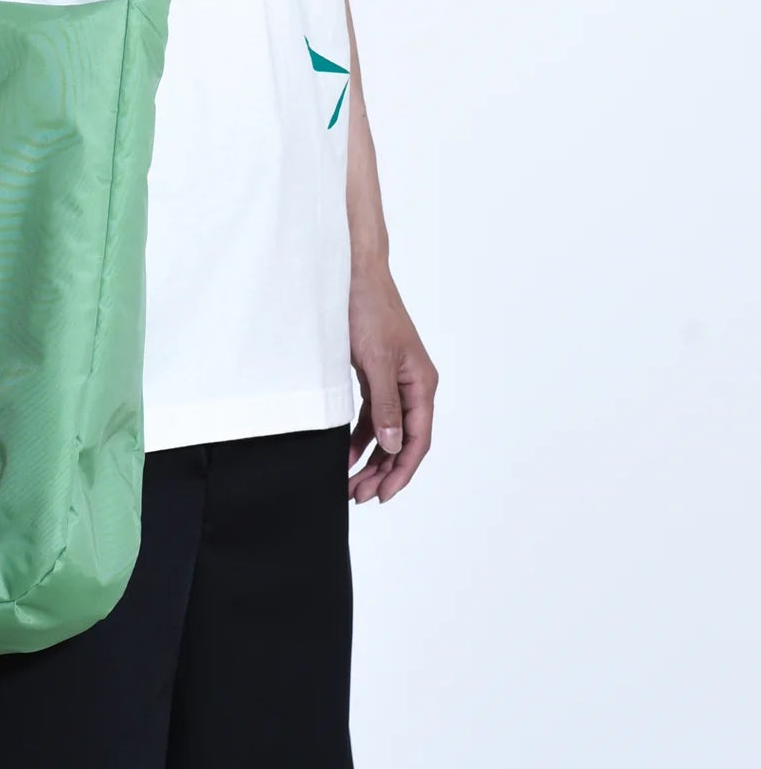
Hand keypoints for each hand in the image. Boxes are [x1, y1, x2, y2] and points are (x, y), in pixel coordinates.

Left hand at [347, 263, 436, 503]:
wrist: (352, 273)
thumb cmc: (369, 309)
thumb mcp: (376, 361)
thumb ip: (386, 405)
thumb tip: (394, 445)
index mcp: (422, 383)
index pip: (417, 439)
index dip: (402, 470)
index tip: (383, 494)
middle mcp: (412, 385)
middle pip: (403, 441)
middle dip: (383, 471)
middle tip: (359, 495)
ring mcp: (393, 381)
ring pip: (386, 431)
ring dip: (371, 458)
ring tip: (351, 483)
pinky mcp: (374, 375)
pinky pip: (372, 415)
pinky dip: (360, 436)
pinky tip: (346, 454)